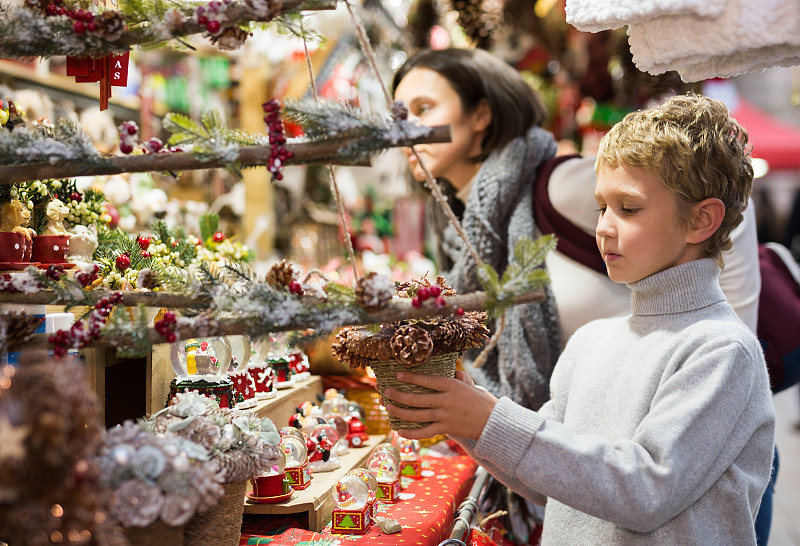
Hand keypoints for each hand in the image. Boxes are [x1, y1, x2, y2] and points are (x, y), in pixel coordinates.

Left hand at [383, 371, 497, 439]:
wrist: (494, 422)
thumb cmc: (483, 401)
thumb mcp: (472, 385)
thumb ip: (460, 377)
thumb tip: (453, 370)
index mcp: (452, 386)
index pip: (427, 380)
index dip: (411, 377)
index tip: (397, 374)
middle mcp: (446, 400)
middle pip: (417, 398)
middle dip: (399, 395)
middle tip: (386, 392)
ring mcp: (445, 416)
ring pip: (417, 415)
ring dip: (400, 412)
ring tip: (388, 407)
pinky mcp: (446, 429)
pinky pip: (424, 432)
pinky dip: (411, 433)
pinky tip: (399, 430)